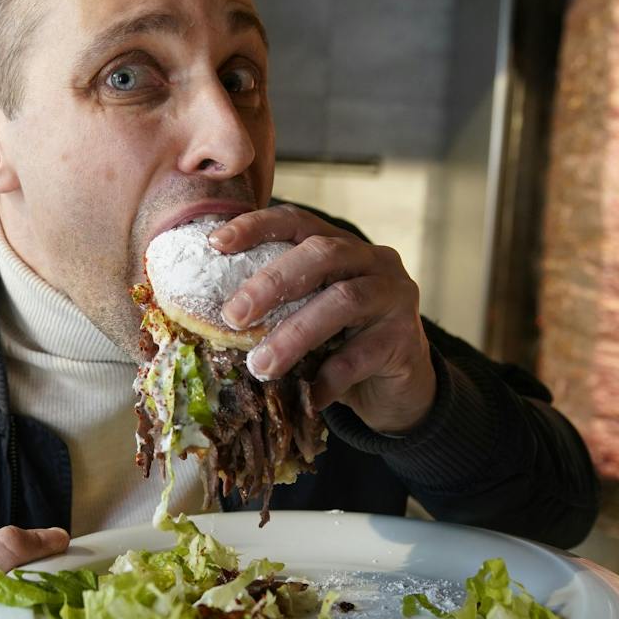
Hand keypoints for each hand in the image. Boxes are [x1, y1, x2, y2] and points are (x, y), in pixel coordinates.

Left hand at [211, 204, 434, 434]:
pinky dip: (328, 377)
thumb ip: (277, 308)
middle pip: (321, 255)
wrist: (399, 388)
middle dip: (272, 283)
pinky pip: (361, 356)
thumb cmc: (341, 345)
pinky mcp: (405, 339)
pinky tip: (308, 396)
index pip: (298, 222)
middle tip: (233, 316)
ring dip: (295, 335)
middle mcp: (373, 262)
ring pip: (343, 302)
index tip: (216, 244)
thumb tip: (213, 320)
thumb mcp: (308, 316)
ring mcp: (394, 297)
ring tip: (261, 366)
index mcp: (342, 246)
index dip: (256, 226)